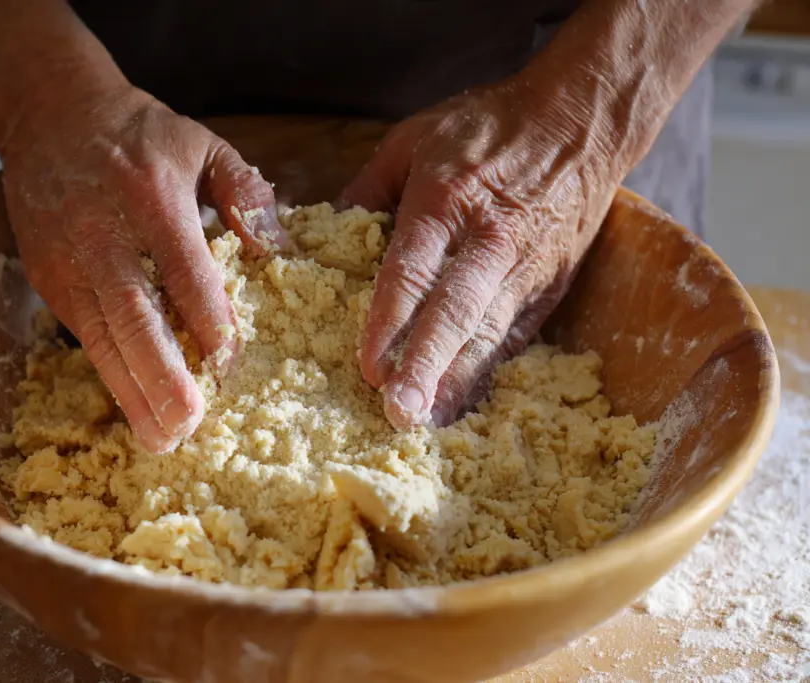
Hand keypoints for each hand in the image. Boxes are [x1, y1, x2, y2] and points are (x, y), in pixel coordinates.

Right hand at [0, 85, 284, 452]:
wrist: (50, 116)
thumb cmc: (140, 136)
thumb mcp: (203, 144)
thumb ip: (245, 191)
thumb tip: (276, 248)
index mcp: (152, 196)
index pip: (183, 269)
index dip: (207, 320)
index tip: (229, 364)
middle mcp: (105, 232)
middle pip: (132, 314)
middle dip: (160, 375)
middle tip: (189, 423)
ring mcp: (69, 259)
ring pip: (100, 337)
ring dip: (131, 392)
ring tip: (161, 439)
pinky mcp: (49, 278)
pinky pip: (83, 335)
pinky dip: (110, 374)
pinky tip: (136, 407)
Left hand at [339, 82, 622, 427]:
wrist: (581, 121)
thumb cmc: (488, 127)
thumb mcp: (413, 139)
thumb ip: (367, 188)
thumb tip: (326, 233)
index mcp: (446, 200)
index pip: (413, 269)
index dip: (390, 320)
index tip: (367, 364)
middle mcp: (487, 240)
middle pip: (455, 312)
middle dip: (426, 366)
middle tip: (398, 413)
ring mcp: (523, 267)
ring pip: (487, 335)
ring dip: (455, 382)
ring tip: (426, 424)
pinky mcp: (546, 287)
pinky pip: (513, 338)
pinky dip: (487, 374)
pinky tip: (462, 406)